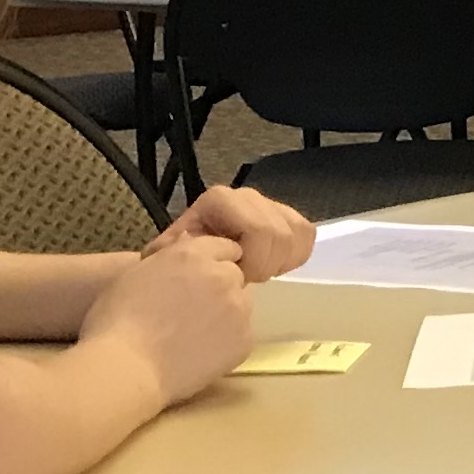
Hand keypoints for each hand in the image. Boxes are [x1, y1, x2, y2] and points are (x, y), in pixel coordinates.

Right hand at [82, 233, 252, 406]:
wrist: (126, 366)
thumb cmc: (117, 319)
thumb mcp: (137, 272)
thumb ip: (170, 256)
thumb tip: (189, 241)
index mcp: (194, 255)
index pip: (222, 246)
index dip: (210, 262)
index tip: (197, 277)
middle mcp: (222, 277)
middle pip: (233, 275)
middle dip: (218, 286)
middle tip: (191, 309)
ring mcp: (238, 309)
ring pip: (240, 304)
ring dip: (225, 311)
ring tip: (192, 333)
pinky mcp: (244, 340)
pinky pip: (240, 334)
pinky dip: (226, 340)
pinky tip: (199, 351)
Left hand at [157, 184, 313, 284]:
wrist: (189, 262)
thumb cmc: (179, 261)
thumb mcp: (167, 258)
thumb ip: (173, 250)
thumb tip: (189, 242)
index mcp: (220, 200)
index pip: (259, 229)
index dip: (254, 261)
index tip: (236, 276)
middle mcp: (247, 195)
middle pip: (280, 234)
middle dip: (267, 264)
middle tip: (245, 277)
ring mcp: (269, 205)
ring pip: (297, 233)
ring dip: (280, 260)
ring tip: (257, 270)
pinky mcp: (286, 217)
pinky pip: (306, 234)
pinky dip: (294, 255)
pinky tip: (272, 264)